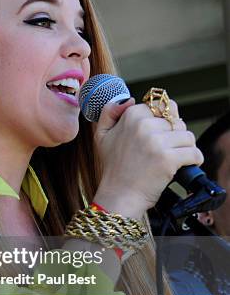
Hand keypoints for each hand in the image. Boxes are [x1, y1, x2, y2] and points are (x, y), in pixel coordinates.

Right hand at [92, 98, 202, 218]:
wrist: (118, 195)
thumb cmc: (113, 167)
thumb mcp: (101, 136)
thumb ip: (109, 113)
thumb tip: (129, 99)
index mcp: (131, 115)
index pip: (163, 106)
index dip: (165, 122)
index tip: (157, 137)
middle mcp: (143, 125)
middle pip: (178, 121)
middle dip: (175, 136)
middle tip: (163, 151)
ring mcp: (156, 142)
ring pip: (188, 136)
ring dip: (184, 149)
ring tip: (172, 159)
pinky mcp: (168, 158)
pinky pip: (194, 153)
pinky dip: (193, 161)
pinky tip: (181, 167)